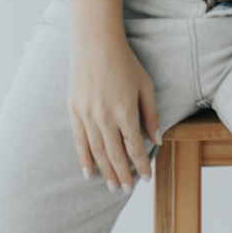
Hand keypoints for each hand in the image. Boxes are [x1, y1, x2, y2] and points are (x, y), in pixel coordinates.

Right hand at [68, 35, 160, 191]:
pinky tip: (88, 172)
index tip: (146, 178)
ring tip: (111, 186)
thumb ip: (152, 115)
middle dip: (123, 175)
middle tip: (127, 190)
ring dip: (105, 172)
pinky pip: (79, 141)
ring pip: (97, 152)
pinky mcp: (74, 111)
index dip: (141, 165)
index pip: (135, 147)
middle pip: (115, 154)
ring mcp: (87, 115)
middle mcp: (105, 117)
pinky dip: (83, 159)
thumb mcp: (146, 86)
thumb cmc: (124, 62)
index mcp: (126, 111)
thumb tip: (157, 140)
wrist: (95, 42)